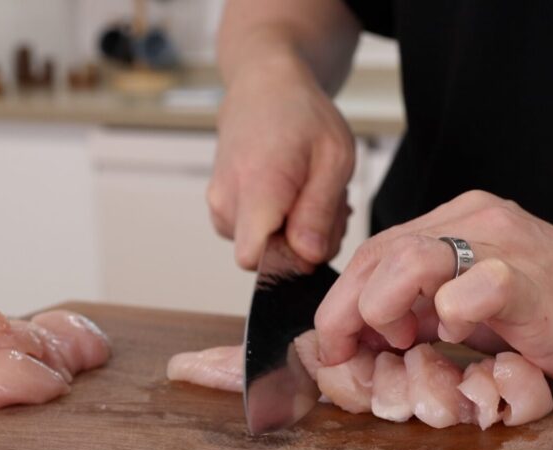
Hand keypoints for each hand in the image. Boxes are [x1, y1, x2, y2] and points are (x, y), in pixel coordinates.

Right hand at [208, 54, 354, 269]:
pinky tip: (294, 195)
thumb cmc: (302, 116)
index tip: (316, 234)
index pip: (256, 259)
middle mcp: (227, 201)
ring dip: (297, 232)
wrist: (264, 86)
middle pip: (267, 257)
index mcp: (256, 187)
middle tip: (328, 203)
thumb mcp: (333, 158)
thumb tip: (307, 257)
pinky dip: (281, 224)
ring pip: (263, 249)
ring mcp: (219, 205)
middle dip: (306, 242)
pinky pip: (255, 236)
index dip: (292, 260)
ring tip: (310, 192)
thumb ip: (319, 212)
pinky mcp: (221, 208)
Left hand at [314, 190, 552, 387]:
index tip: (335, 344)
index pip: (376, 251)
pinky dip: (453, 311)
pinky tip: (456, 333)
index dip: (343, 299)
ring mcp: (504, 246)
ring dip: (383, 305)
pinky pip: (479, 284)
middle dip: (346, 308)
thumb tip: (365, 336)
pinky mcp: (532, 280)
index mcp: (457, 224)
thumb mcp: (476, 307)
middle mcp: (475, 222)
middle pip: (381, 252)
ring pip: (413, 258)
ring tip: (393, 339)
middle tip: (341, 352)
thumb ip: (425, 311)